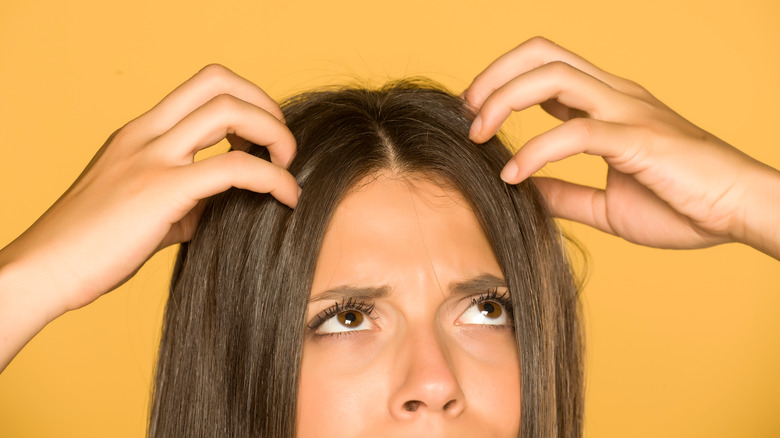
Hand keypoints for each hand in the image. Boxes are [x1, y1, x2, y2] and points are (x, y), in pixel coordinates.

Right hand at [0, 64, 298, 369]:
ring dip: (274, 132)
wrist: (44, 271)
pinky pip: (233, 167)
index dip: (246, 102)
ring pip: (228, 110)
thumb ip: (185, 199)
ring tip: (288, 167)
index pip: (203, 87)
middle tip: (282, 147)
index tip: (262, 140)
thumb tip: (224, 206)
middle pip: (218, 81)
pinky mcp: (161, 191)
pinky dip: (272, 178)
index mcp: (139, 134)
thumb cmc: (91, 247)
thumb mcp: (143, 208)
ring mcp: (151, 158)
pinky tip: (287, 199)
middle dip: (264, 105)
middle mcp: (145, 134)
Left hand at [462, 37, 779, 255]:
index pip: (547, 67)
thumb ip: (565, 195)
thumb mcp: (607, 204)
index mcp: (609, 104)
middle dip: (494, 76)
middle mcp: (616, 96)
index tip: (476, 113)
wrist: (742, 213)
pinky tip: (513, 176)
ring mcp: (628, 112)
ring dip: (504, 100)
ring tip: (479, 136)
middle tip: (467, 113)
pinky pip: (576, 132)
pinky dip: (536, 151)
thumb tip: (524, 192)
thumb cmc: (684, 205)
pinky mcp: (638, 139)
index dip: (503, 81)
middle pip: (543, 54)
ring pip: (553, 77)